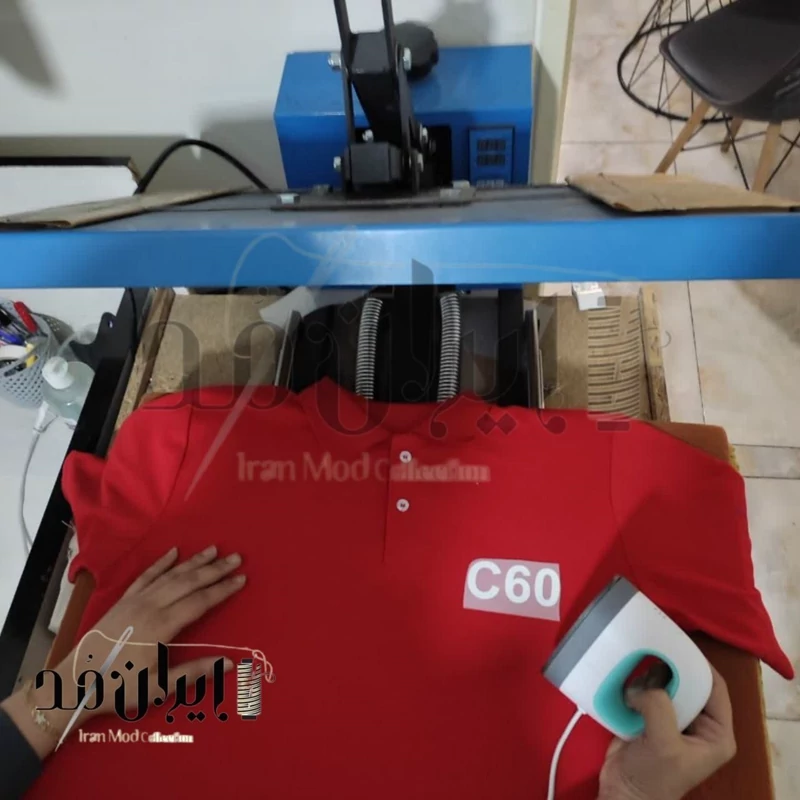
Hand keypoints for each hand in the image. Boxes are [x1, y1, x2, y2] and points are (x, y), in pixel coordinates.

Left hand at [2, 546, 245, 758]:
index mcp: (162, 626)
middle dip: (215, 569)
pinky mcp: (123, 600)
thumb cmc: (119, 688)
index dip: (222, 589)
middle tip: (236, 558)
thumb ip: (194, 673)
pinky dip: (161, 563)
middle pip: (188, 582)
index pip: (200, 601)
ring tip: (213, 550)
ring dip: (194, 561)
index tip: (241, 579)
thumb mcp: (158, 688)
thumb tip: (229, 662)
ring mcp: (135, 600)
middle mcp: (150, 606)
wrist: (75, 683)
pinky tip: (174, 552)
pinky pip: (146, 576)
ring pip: (170, 575)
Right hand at [598, 664, 735, 799]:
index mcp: (716, 732)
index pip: (714, 685)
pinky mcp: (651, 717)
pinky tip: (627, 683)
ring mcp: (674, 718)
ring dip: (650, 677)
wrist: (623, 794)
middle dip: (670, 667)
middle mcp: (699, 722)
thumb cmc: (653, 777)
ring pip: (666, 682)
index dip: (698, 662)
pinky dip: (637, 684)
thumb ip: (660, 708)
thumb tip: (644, 685)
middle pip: (689, 680)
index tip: (675, 642)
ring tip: (636, 679)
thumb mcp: (664, 745)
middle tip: (651, 651)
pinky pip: (647, 690)